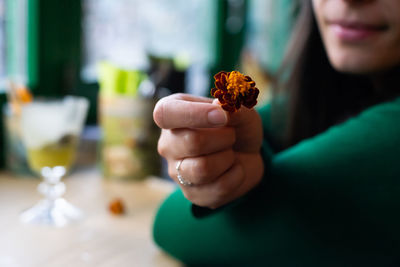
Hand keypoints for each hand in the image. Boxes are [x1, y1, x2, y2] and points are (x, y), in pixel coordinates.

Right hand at [153, 93, 263, 208]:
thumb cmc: (237, 128)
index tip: (221, 116)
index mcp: (172, 115)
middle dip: (224, 137)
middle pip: (193, 142)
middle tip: (232, 135)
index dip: (195, 114)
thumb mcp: (240, 111)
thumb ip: (232, 106)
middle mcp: (168, 144)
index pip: (165, 114)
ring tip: (230, 152)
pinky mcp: (192, 194)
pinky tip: (234, 168)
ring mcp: (177, 172)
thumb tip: (220, 107)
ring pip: (203, 169)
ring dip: (228, 158)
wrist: (247, 156)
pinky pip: (219, 187)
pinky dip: (237, 175)